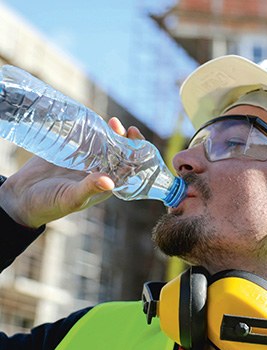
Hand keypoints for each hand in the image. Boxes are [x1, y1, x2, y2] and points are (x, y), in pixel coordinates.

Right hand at [0, 118, 143, 227]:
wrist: (22, 197)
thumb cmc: (50, 204)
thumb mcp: (71, 198)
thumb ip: (89, 189)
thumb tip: (110, 182)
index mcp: (106, 185)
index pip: (128, 169)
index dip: (136, 157)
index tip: (136, 144)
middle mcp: (100, 171)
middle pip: (120, 153)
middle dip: (125, 140)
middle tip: (124, 127)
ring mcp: (87, 160)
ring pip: (106, 144)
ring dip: (112, 133)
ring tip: (113, 122)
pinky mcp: (73, 151)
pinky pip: (88, 139)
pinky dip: (93, 130)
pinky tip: (95, 121)